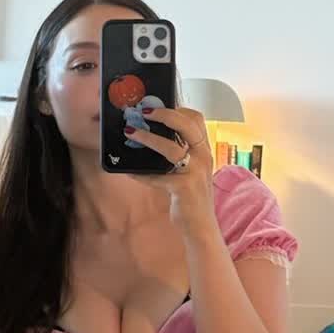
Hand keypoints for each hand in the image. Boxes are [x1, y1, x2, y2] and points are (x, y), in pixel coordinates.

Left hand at [125, 106, 216, 227]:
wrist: (201, 227)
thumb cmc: (190, 196)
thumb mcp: (191, 170)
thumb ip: (179, 154)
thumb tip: (149, 136)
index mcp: (204, 150)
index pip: (197, 119)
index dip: (178, 108)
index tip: (158, 105)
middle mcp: (204, 157)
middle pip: (188, 125)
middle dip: (165, 114)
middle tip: (143, 111)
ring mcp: (195, 172)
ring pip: (171, 148)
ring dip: (147, 138)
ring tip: (129, 133)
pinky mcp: (184, 188)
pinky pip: (157, 176)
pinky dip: (141, 174)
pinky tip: (129, 172)